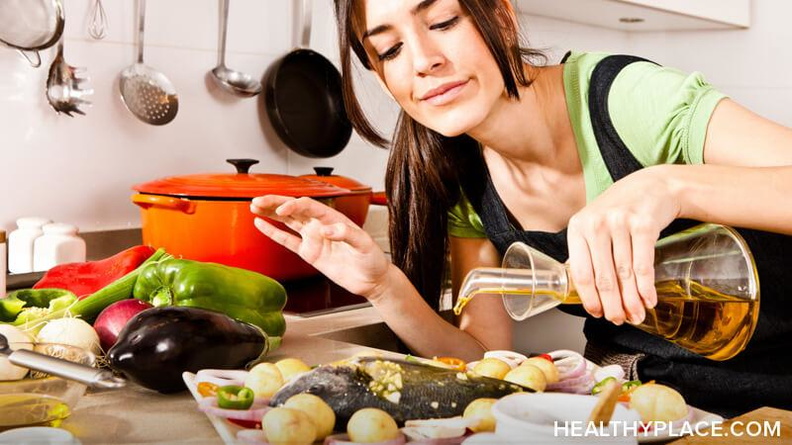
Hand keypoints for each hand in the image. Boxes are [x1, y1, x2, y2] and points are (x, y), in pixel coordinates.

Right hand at [250, 195, 389, 298]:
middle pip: (294, 209)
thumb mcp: (364, 244)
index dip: (294, 205)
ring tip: (254, 206)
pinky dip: (274, 233)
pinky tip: (262, 225)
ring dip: (271, 213)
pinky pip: (288, 240)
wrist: (371, 280)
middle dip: (275, 203)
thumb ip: (347, 234)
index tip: (282, 209)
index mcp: (333, 218)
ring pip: (288, 221)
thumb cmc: (372, 259)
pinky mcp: (309, 253)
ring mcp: (314, 238)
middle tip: (258, 200)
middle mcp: (321, 225)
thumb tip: (327, 229)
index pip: (309, 206)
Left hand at [566, 166, 680, 324]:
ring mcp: (620, 224)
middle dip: (612, 305)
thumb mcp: (594, 223)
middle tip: (618, 320)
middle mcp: (596, 224)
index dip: (589, 298)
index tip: (596, 313)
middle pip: (603, 277)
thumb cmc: (619, 210)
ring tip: (635, 316)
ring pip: (625, 274)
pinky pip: (643, 265)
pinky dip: (646, 287)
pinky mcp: (644, 225)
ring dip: (631, 301)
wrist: (652, 185)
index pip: (580, 272)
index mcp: (578, 227)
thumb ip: (585, 251)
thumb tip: (580, 288)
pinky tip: (648, 300)